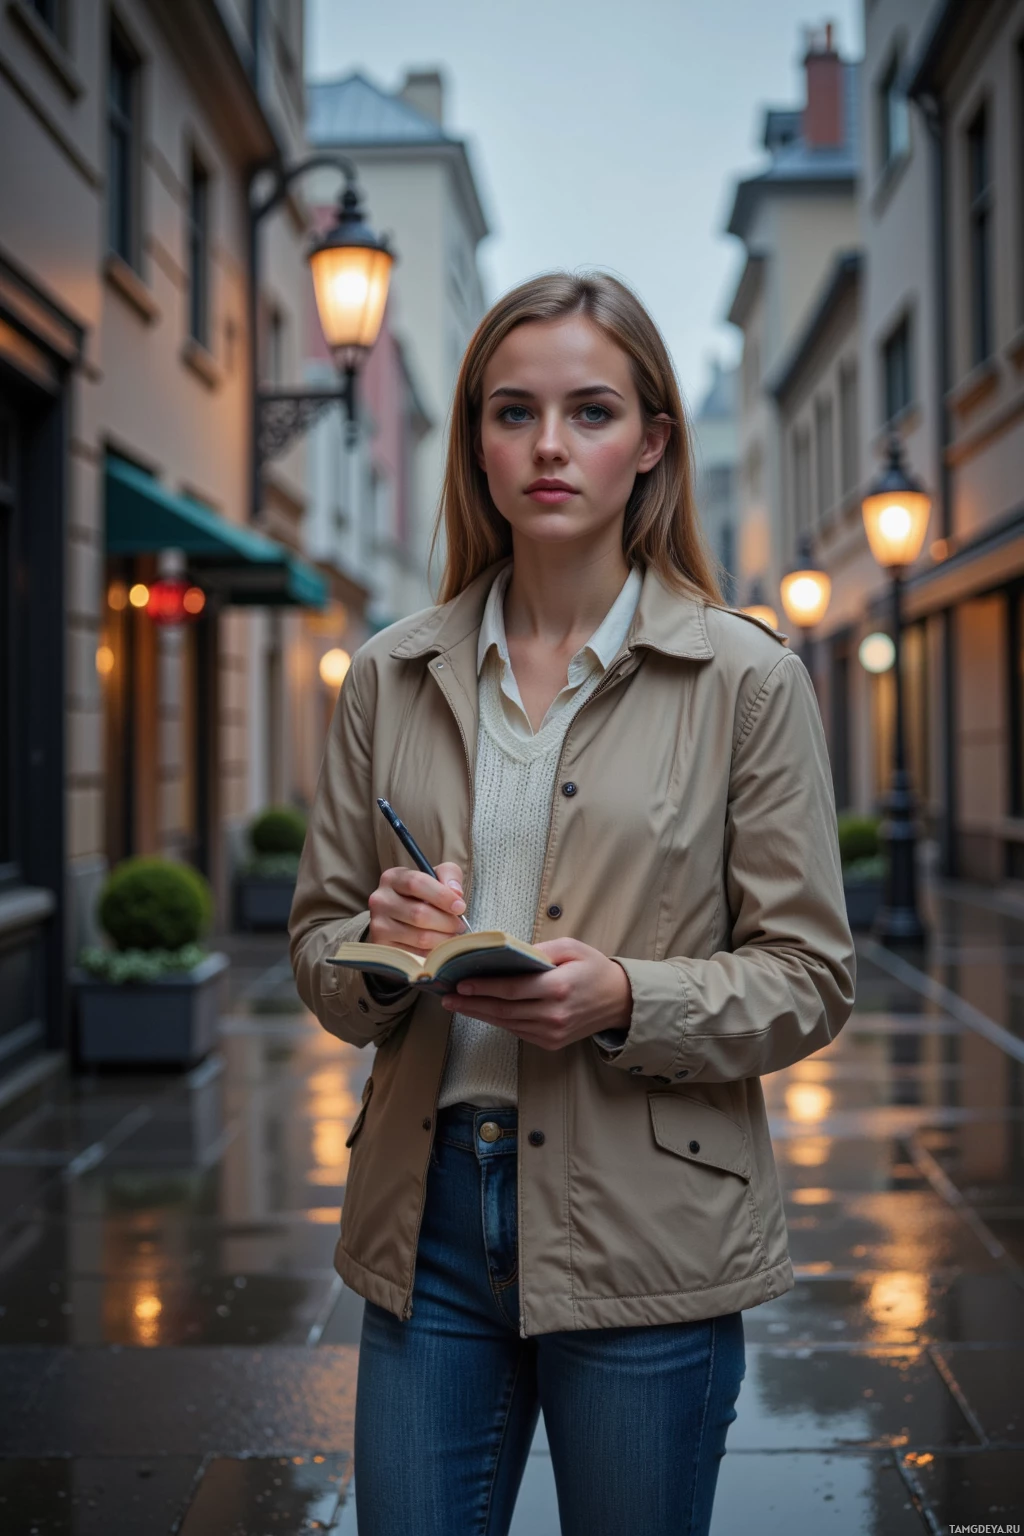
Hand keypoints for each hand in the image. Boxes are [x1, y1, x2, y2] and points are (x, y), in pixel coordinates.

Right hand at [367, 862, 465, 953]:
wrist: (399, 918)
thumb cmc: (423, 894)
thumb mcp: (436, 876)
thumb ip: (449, 875)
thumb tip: (456, 893)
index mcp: (392, 878)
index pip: (417, 883)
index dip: (442, 896)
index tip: (460, 907)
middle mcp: (380, 900)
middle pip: (419, 914)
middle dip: (447, 922)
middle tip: (460, 926)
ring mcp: (378, 925)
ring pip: (420, 937)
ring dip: (444, 938)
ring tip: (452, 935)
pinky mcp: (382, 947)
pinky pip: (416, 953)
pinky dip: (433, 952)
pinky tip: (439, 946)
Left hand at [441, 937, 631, 1050]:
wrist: (619, 1001)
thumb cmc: (594, 969)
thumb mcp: (572, 947)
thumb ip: (541, 949)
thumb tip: (509, 953)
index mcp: (559, 987)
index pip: (513, 989)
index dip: (484, 987)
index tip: (461, 983)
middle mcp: (554, 1014)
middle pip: (504, 1010)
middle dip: (473, 1003)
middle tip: (448, 997)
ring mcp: (552, 1032)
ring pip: (507, 1024)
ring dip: (480, 1014)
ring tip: (458, 1004)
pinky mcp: (551, 1042)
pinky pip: (518, 1031)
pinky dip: (499, 1021)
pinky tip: (482, 1011)